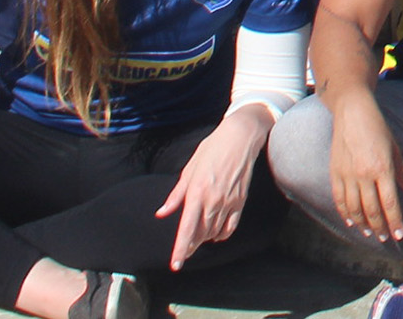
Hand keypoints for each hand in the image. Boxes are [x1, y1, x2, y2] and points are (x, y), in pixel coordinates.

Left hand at [155, 106, 269, 267]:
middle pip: (200, 234)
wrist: (239, 138)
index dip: (181, 249)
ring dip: (204, 239)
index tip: (176, 264)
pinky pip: (230, 226)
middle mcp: (212, 200)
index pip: (187, 229)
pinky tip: (216, 235)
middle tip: (184, 252)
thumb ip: (176, 195)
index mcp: (196, 192)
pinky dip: (221, 234)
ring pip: (214, 232)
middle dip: (191, 245)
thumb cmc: (211, 150)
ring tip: (198, 240)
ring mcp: (228, 201)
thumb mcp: (189, 170)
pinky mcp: (240, 201)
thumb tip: (162, 213)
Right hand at [328, 90, 402, 244]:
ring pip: (354, 208)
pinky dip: (345, 213)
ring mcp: (347, 174)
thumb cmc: (378, 128)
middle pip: (372, 209)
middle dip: (380, 227)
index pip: (390, 203)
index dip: (395, 221)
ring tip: (370, 233)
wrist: (352, 112)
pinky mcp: (335, 172)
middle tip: (384, 238)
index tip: (399, 235)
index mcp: (382, 168)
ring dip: (363, 223)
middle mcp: (364, 174)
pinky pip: (339, 199)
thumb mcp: (395, 148)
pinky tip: (351, 222)